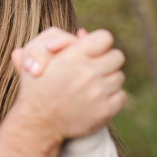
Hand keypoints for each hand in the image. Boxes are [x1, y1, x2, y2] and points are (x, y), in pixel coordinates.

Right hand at [10, 29, 125, 140]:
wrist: (37, 123)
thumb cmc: (35, 88)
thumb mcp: (38, 59)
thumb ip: (60, 41)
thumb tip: (83, 32)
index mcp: (73, 55)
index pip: (105, 37)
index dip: (99, 43)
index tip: (93, 51)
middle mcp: (88, 72)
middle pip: (117, 56)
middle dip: (106, 61)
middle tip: (95, 69)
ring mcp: (98, 92)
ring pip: (119, 77)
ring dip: (108, 80)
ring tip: (93, 86)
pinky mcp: (105, 111)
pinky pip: (121, 96)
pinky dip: (112, 98)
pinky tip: (97, 100)